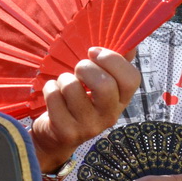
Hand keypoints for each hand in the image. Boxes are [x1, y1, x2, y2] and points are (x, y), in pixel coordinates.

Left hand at [30, 48, 141, 171]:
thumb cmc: (79, 101)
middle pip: (104, 84)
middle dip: (85, 68)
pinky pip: (53, 96)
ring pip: (72, 87)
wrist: (56, 137)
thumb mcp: (99, 83)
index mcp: (121, 100)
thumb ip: (115, 63)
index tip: (94, 52)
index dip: (113, 59)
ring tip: (63, 85)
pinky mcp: (67, 132)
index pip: (131, 78)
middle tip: (78, 71)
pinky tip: (53, 95)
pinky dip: (49, 88)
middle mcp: (109, 115)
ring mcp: (89, 126)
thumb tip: (131, 43)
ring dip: (63, 79)